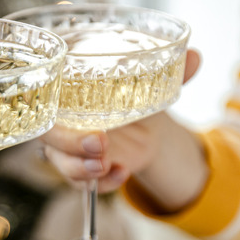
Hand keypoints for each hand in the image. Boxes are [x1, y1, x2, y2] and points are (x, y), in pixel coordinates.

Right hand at [40, 49, 206, 210]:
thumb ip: (172, 69)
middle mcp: (61, 117)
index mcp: (67, 87)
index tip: (65, 106)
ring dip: (79, 167)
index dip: (46, 102)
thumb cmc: (133, 92)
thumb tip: (195, 57)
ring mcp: (67, 144)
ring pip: (58, 160)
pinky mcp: (80, 166)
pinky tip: (120, 174)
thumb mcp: (151, 80)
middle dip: (69, 142)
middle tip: (98, 142)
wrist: (145, 124)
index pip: (43, 93)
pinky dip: (100, 183)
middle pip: (47, 133)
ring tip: (105, 165)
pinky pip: (78, 181)